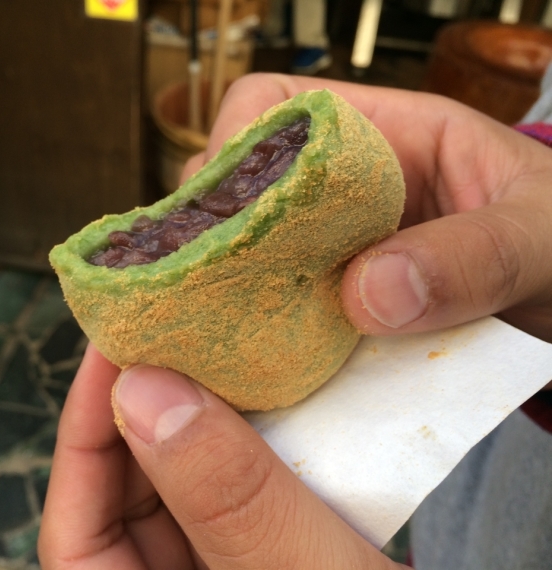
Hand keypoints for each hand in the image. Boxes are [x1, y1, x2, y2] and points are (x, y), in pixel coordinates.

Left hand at [38, 345, 407, 568]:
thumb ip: (232, 502)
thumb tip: (146, 391)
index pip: (76, 541)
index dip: (83, 439)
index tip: (112, 354)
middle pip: (126, 506)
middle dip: (143, 418)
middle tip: (169, 339)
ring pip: (181, 496)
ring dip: (194, 425)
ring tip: (213, 355)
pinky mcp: (264, 561)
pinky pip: (235, 501)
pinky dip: (244, 448)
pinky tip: (264, 398)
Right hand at [183, 74, 551, 343]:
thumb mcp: (538, 237)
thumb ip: (473, 256)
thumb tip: (369, 293)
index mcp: (382, 135)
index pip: (274, 107)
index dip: (237, 146)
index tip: (229, 211)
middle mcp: (339, 187)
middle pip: (236, 183)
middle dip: (212, 227)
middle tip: (208, 282)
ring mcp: (328, 245)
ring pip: (242, 247)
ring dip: (225, 283)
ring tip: (218, 324)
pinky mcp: (328, 300)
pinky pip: (273, 304)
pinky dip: (254, 328)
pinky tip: (250, 357)